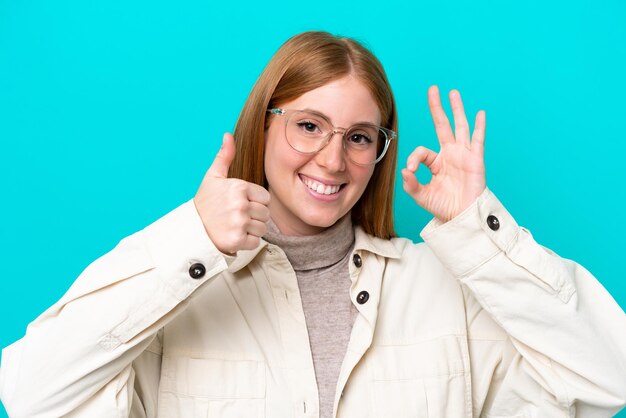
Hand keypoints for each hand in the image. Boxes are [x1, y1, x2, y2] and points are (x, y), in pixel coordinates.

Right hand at [193, 133, 270, 253]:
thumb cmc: (205, 202)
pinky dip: (247, 242)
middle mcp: (240, 204)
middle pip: (265, 213)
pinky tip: (234, 236)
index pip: (265, 197)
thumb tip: (228, 135)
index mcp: (239, 187)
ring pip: (262, 228)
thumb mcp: (213, 177)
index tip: (240, 205)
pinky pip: (255, 242)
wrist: (190, 229)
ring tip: (235, 226)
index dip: (255, 202)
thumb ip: (224, 156)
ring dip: (252, 230)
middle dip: (254, 217)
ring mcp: (239, 223)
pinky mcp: (237, 240)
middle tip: (236, 217)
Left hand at [401, 86, 485, 222]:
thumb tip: (404, 170)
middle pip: (442, 125)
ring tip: (453, 92)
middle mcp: (450, 154)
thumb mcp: (422, 196)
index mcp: (436, 162)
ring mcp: (463, 155)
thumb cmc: (443, 207)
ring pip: (460, 127)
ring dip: (457, 109)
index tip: (410, 171)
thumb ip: (411, 184)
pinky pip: (478, 140)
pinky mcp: (475, 160)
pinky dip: (479, 126)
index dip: (414, 158)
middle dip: (437, 108)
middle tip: (433, 89)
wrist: (462, 217)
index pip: (422, 151)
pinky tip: (480, 113)